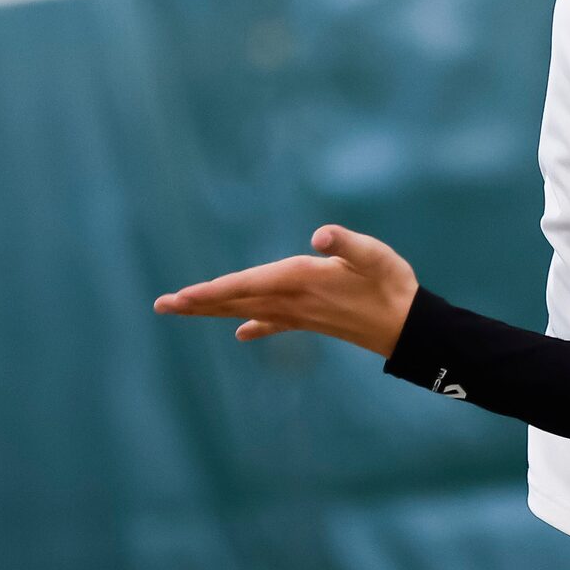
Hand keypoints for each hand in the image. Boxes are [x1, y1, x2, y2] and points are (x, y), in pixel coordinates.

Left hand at [153, 224, 417, 358]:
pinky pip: (274, 323)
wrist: (407, 327)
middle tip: (162, 305)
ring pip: (247, 310)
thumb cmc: (392, 284)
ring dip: (213, 310)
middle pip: (237, 300)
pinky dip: (254, 325)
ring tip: (184, 310)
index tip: (182, 296)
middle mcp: (294, 299)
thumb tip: (320, 235)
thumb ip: (346, 244)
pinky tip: (240, 333)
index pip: (248, 285)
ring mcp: (300, 313)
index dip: (214, 289)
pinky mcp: (311, 319)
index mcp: (303, 279)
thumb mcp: (375, 256)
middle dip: (199, 302)